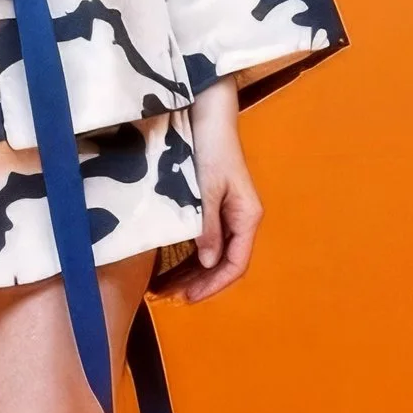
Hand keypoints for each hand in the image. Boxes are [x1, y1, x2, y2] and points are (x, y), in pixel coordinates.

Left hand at [173, 81, 261, 302]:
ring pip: (212, 254)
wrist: (208, 114)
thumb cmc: (213, 148)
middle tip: (169, 297)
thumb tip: (209, 261)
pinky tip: (169, 265)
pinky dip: (188, 255)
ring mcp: (227, 213)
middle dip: (199, 283)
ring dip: (191, 273)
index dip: (213, 285)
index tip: (187, 298)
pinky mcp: (213, 206)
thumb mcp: (207, 189)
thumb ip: (208, 226)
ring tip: (165, 287)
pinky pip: (204, 239)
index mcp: (247, 217)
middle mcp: (240, 219)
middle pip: (223, 263)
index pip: (235, 264)